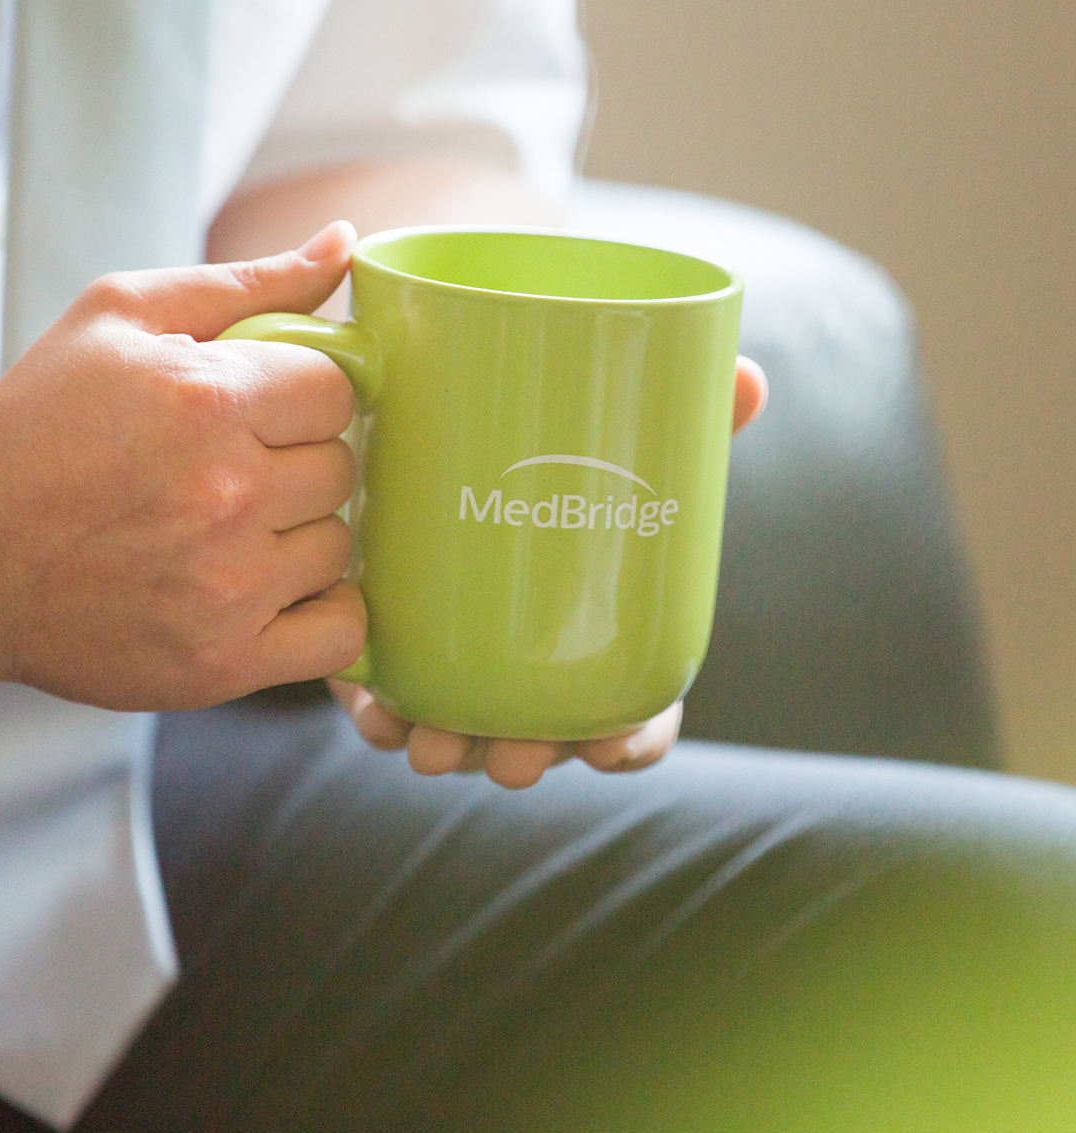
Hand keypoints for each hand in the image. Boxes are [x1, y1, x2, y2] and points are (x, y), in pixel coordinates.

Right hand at [0, 224, 366, 711]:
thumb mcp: (116, 317)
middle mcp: (226, 494)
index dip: (298, 397)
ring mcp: (227, 587)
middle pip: (341, 470)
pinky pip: (339, 636)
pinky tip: (262, 591)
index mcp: (207, 399)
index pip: (338, 390)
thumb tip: (345, 244)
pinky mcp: (220, 662)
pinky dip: (317, 615)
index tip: (252, 412)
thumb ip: (245, 283)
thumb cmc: (31, 428)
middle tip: (228, 472)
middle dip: (293, 464)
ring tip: (225, 532)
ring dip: (296, 538)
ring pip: (338, 548)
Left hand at [328, 355, 771, 788]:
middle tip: (518, 752)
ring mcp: (459, 672)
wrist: (415, 440)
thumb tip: (749, 376)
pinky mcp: (388, 655)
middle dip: (532, 756)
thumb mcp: (605, 436)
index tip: (616, 747)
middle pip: (544, 740)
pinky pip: (388, 713)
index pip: (633, 714)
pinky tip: (383, 719)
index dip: (632, 741)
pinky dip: (387, 721)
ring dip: (453, 750)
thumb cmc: (542, 456)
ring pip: (464, 736)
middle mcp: (532, 671)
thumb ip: (676, 414)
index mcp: (597, 640)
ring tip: (438, 743)